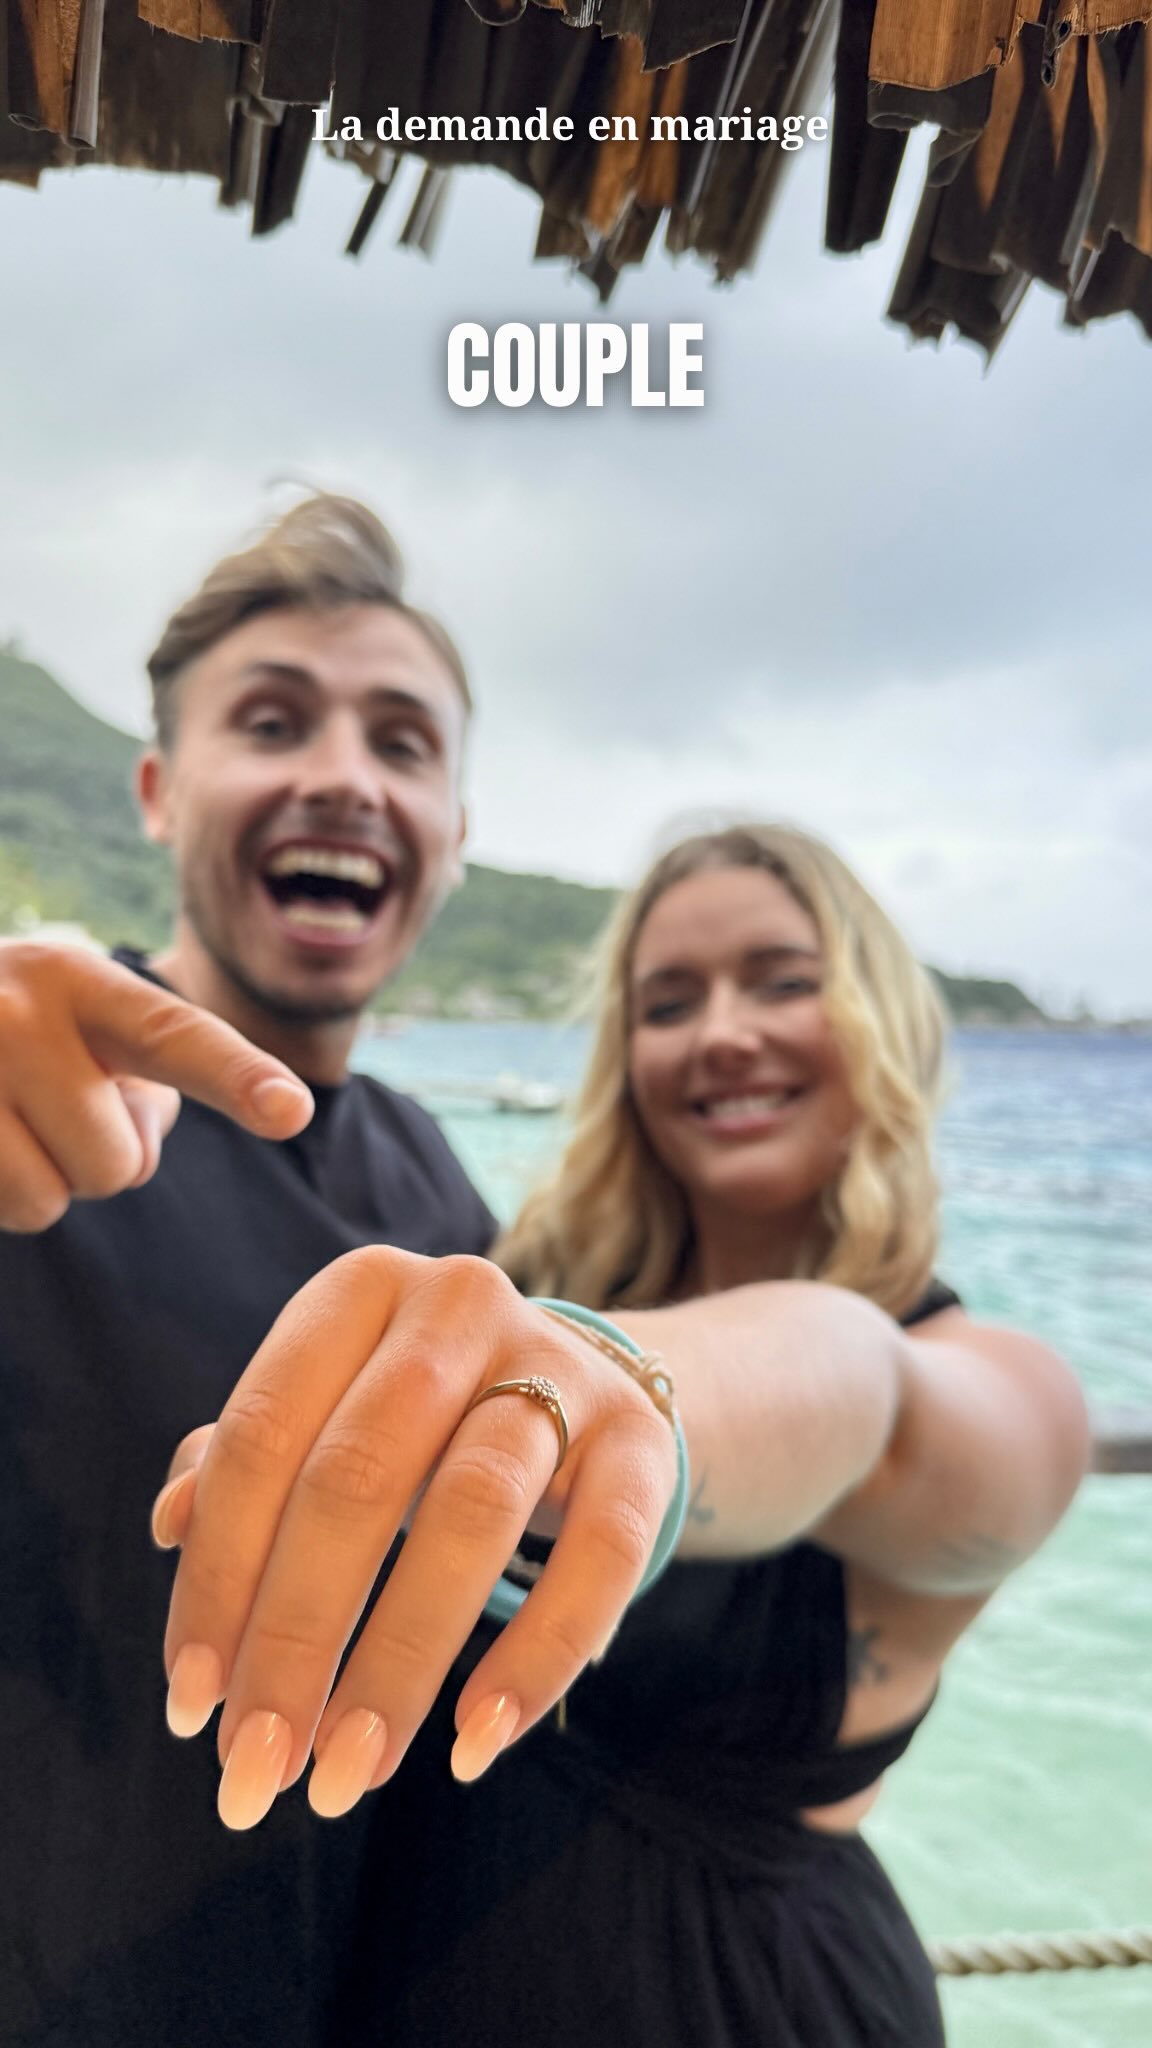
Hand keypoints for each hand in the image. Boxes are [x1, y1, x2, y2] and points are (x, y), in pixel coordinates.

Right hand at [0, 942, 312, 1229]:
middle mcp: (15, 1013)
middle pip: (118, 1164)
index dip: (238, 1076)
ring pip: (48, 1203)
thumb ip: (138, 1074)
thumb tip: (137, 1141)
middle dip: (99, 1159)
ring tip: (8, 1123)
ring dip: (40, 1185)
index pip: (173, 1037)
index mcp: (79, 979)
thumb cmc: (15, 1028)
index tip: (292, 1109)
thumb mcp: (78, 1017)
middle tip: (51, 1110)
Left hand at [157, 1248, 676, 1828]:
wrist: (579, 1387)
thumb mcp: (326, 1415)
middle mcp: (459, 1303)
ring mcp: (561, 1365)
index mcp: (359, 1291)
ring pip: (473, 1512)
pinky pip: (603, 1553)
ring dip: (399, 1660)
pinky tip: (475, 1742)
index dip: (218, 1574)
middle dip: (296, 1638)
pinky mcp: (641, 1437)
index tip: (190, 1704)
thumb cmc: (414, 1422)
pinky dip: (538, 1654)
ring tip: (349, 1772)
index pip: (263, 1436)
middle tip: (258, 1768)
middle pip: (359, 1477)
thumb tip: (172, 1525)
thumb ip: (242, 1466)